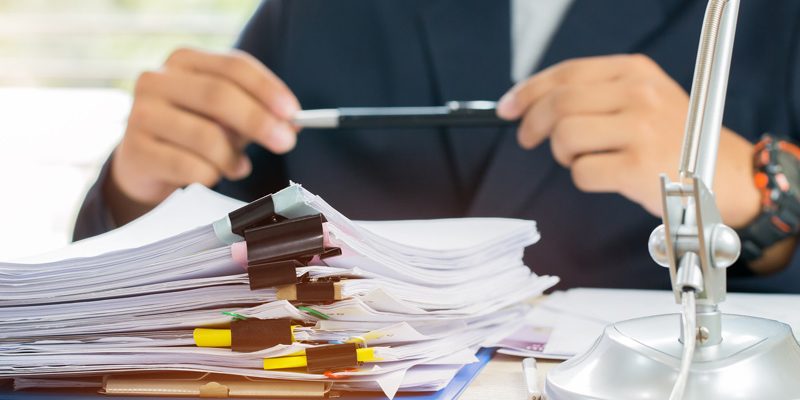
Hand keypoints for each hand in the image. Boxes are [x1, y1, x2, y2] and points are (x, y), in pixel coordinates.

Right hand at [107, 48, 299, 222]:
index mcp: (184, 61)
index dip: (267, 89)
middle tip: (285, 142)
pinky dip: (211, 175)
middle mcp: (157, 80)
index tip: (293, 112)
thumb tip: (292, 122)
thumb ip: (257, 112)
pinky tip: (212, 175)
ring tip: (238, 166)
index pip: (233, 66)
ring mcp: (141, 114)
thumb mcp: (226, 115)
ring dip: (232, 158)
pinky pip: (189, 167)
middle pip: (219, 95)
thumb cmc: (194, 131)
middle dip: (259, 122)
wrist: (145, 162)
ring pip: (206, 136)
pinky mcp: (136, 150)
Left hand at [496, 54, 758, 229]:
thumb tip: (530, 103)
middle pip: (558, 104)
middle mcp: (638, 93)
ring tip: (582, 159)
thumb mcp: (641, 99)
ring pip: (565, 137)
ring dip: (563, 154)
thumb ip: (593, 95)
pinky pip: (582, 172)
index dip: (528, 91)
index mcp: (634, 71)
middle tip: (528, 139)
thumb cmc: (673, 140)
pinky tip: (606, 176)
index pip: (565, 74)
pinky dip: (583, 179)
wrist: (725, 175)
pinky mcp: (638, 165)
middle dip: (533, 124)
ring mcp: (640, 128)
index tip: (508, 108)